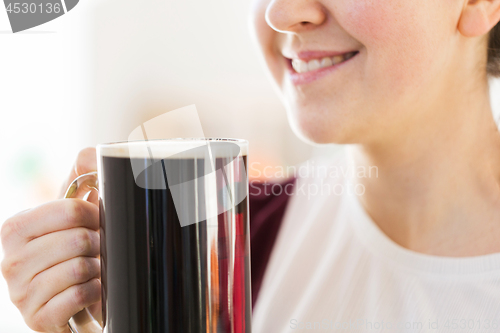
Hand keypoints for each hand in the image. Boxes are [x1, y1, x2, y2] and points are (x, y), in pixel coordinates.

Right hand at [1, 148, 100, 332]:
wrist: (67, 298)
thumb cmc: (72, 250)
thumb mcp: (71, 213)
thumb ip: (80, 178)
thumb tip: (91, 154)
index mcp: (16, 228)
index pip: (69, 210)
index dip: (94, 214)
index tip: (96, 221)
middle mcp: (11, 260)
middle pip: (78, 240)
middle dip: (99, 244)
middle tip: (98, 248)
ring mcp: (20, 293)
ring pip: (80, 268)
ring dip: (98, 268)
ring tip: (95, 268)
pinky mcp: (36, 318)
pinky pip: (79, 296)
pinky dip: (94, 291)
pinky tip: (91, 289)